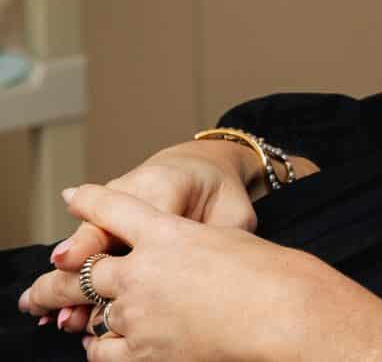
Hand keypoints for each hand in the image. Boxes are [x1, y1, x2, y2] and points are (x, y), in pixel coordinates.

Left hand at [20, 183, 352, 360]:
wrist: (283, 309)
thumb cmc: (268, 273)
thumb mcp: (231, 237)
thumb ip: (187, 246)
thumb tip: (156, 265)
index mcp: (168, 231)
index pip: (115, 208)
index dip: (89, 201)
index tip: (72, 197)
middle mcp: (145, 269)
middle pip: (83, 270)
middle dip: (55, 279)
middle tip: (38, 289)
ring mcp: (140, 311)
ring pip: (90, 313)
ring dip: (75, 314)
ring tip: (64, 317)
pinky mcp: (144, 349)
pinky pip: (103, 348)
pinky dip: (99, 344)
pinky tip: (101, 341)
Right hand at [29, 143, 262, 334]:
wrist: (200, 165)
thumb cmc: (219, 195)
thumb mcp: (233, 213)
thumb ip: (220, 241)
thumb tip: (212, 277)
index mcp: (166, 185)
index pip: (137, 220)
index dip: (114, 247)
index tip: (81, 266)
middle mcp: (129, 191)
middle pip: (96, 233)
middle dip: (77, 270)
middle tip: (59, 306)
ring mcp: (109, 205)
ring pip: (82, 245)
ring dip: (66, 283)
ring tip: (50, 314)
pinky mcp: (99, 220)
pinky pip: (81, 251)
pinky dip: (67, 282)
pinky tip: (52, 311)